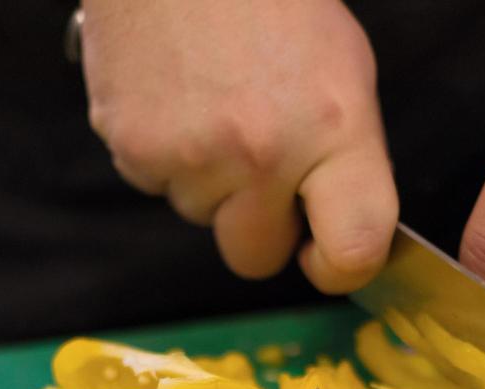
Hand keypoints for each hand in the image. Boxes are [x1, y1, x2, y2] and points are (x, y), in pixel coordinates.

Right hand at [80, 0, 396, 292]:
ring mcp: (189, 157)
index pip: (353, 249)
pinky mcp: (131, 149)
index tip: (325, 254)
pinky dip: (165, 155)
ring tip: (213, 104)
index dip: (340, 266)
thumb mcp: (343, 69)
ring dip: (209, 182)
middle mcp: (261, 154)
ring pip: (201, 218)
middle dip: (258, 225)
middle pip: (255, 256)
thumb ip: (343, 157)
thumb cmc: (269, 0)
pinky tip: (176, 97)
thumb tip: (335, 226)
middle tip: (259, 164)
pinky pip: (156, 185)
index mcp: (331, 129)